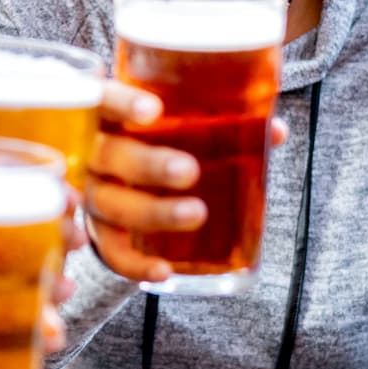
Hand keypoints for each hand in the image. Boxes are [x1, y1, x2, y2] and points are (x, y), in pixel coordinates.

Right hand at [84, 80, 285, 281]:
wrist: (120, 174)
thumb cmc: (156, 137)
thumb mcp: (181, 121)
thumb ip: (223, 121)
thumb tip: (275, 131)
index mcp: (109, 113)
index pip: (102, 98)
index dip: (122, 103)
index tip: (153, 110)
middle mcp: (93, 152)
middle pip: (109, 156)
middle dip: (148, 165)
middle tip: (189, 171)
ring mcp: (92, 192)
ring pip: (110, 204)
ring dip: (152, 212)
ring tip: (195, 214)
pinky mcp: (100, 231)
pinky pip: (111, 252)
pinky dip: (135, 264)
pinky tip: (164, 270)